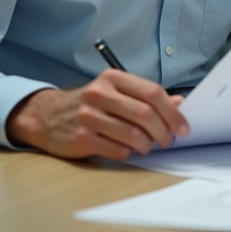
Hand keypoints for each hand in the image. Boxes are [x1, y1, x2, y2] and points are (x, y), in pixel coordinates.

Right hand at [5, 69, 188, 160]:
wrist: (47, 116)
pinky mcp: (82, 138)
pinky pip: (118, 150)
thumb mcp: (116, 92)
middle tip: (168, 140)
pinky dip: (130, 153)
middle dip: (164, 131)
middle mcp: (100, 94)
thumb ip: (146, 97)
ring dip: (148, 145)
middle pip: (145, 114)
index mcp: (113, 78)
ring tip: (148, 146)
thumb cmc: (90, 104)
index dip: (172, 112)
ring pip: (133, 135)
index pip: (152, 92)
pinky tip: (129, 150)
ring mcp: (89, 116)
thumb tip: (179, 104)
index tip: (183, 127)